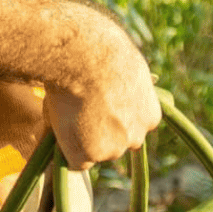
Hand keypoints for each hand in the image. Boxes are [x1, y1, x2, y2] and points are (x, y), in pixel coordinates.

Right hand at [44, 14, 161, 169]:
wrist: (82, 55)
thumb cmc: (100, 49)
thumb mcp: (127, 67)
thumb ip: (127, 88)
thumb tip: (116, 90)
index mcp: (151, 116)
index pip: (133, 127)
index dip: (114, 117)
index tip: (102, 104)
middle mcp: (136, 137)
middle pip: (116, 143)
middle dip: (101, 130)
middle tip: (81, 105)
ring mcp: (113, 150)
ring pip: (95, 151)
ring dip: (82, 137)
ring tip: (69, 106)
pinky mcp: (89, 156)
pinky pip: (75, 161)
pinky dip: (66, 148)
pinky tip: (62, 121)